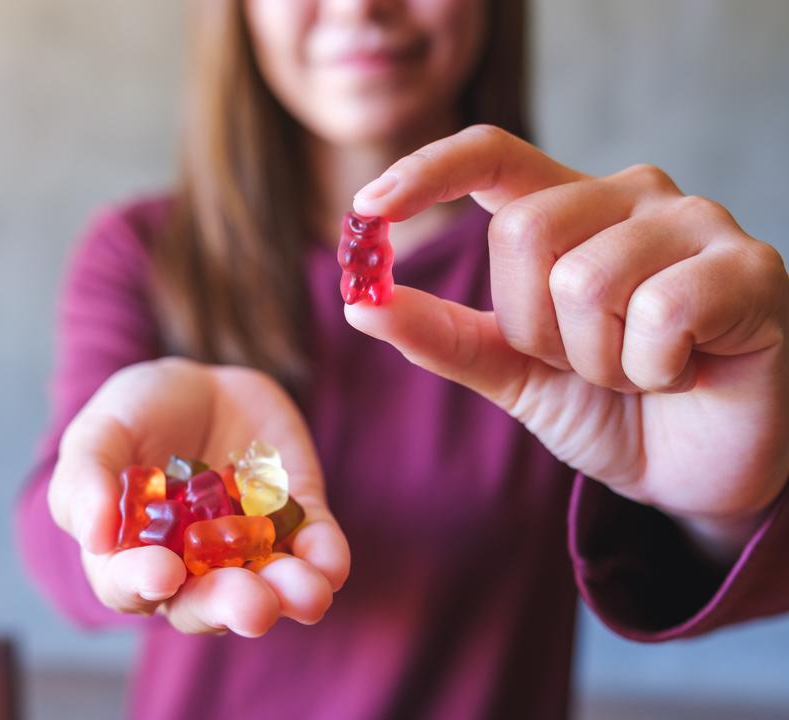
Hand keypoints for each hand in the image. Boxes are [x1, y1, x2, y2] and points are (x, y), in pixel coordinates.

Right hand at [48, 357, 349, 636]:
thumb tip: (94, 538)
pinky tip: (329, 565)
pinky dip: (324, 559)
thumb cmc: (136, 413)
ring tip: (306, 593)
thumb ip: (85, 480)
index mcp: (132, 555)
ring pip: (268, 587)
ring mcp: (247, 547)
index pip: (131, 586)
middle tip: (253, 606)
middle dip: (231, 606)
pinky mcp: (294, 519)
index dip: (143, 584)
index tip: (162, 573)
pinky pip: (313, 547)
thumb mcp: (100, 431)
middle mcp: (192, 567)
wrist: (201, 382)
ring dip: (288, 595)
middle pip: (207, 603)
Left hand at [348, 125, 788, 562]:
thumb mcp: (512, 374)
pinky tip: (683, 373)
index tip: (366, 209)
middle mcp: (630, 196)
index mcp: (568, 210)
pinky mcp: (751, 269)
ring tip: (639, 371)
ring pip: (587, 278)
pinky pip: (660, 311)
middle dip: (534, 330)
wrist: (694, 474)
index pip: (492, 154)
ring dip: (597, 360)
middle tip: (584, 363)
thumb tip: (361, 306)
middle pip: (524, 231)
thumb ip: (445, 336)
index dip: (428, 171)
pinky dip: (652, 368)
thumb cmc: (609, 409)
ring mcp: (696, 223)